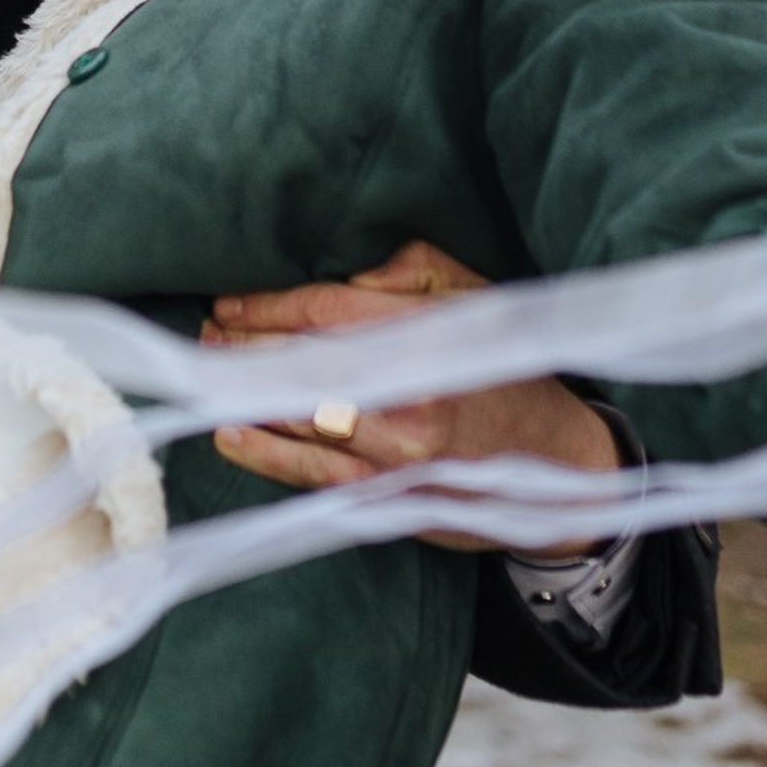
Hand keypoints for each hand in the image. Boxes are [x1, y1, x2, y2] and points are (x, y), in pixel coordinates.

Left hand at [200, 240, 620, 550]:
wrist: (560, 463)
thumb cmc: (508, 369)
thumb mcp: (474, 299)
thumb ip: (406, 273)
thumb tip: (338, 265)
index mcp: (428, 341)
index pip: (324, 317)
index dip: (267, 309)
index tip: (227, 302)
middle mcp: (408, 401)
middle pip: (301, 368)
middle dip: (245, 350)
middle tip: (206, 335)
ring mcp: (398, 458)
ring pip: (299, 421)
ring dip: (244, 397)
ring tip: (207, 375)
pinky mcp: (392, 501)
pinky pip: (315, 476)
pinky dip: (267, 455)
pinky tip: (231, 435)